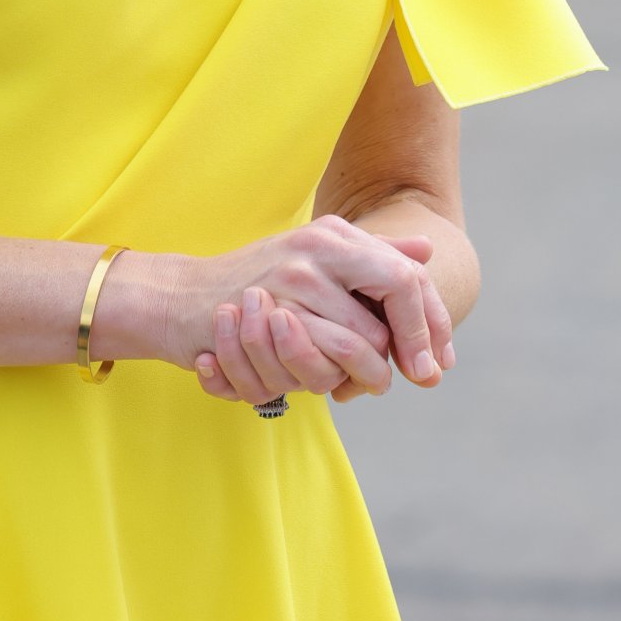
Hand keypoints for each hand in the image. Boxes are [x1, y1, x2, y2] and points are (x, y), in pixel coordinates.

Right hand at [168, 217, 452, 402]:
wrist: (182, 297)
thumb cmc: (254, 285)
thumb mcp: (315, 260)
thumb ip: (371, 256)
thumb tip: (427, 251)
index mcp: (335, 233)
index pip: (408, 276)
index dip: (432, 321)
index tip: (437, 362)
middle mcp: (319, 247)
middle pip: (395, 310)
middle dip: (402, 356)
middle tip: (403, 382)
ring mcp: (295, 278)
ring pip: (364, 346)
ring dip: (363, 378)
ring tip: (350, 387)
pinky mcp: (271, 313)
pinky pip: (325, 365)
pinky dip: (327, 383)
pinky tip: (316, 382)